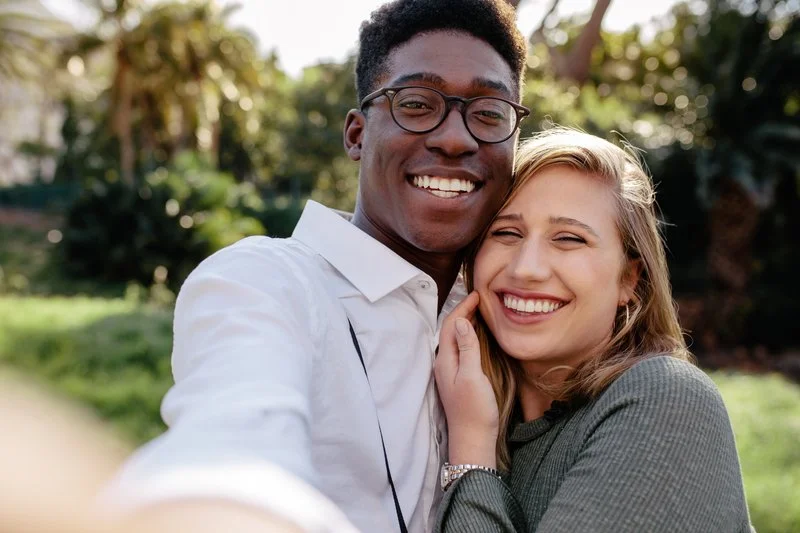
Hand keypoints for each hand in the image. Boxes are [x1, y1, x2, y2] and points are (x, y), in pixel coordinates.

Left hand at [434, 292, 498, 467]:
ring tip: (481, 313)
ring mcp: (450, 373)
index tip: (477, 295)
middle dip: (463, 313)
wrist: (473, 440)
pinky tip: (480, 339)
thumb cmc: (474, 410)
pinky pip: (462, 350)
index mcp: (445, 360)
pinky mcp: (459, 380)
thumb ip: (467, 348)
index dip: (462, 308)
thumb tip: (460, 321)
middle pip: (450, 331)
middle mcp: (444, 364)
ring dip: (466, 324)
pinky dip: (470, 338)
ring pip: (456, 341)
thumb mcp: (472, 375)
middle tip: (481, 300)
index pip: (449, 326)